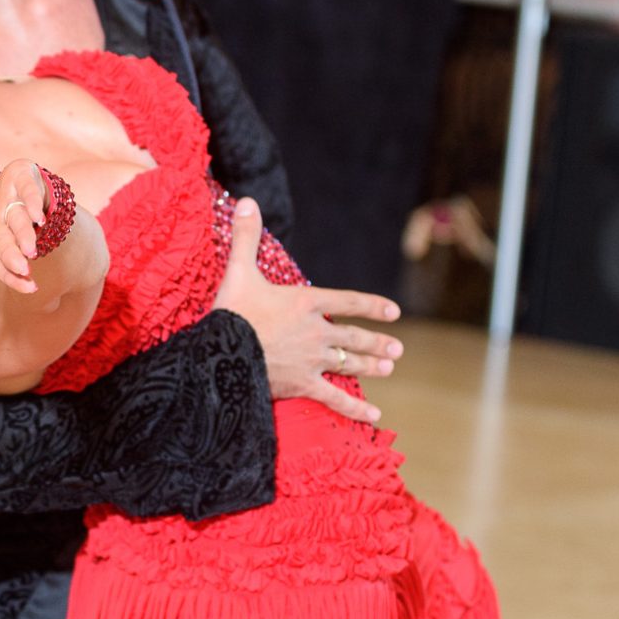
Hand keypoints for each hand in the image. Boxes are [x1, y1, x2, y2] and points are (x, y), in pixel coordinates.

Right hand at [0, 159, 49, 294]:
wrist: (7, 181)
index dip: (9, 275)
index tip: (29, 288)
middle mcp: (6, 229)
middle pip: (7, 244)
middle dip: (13, 257)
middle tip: (23, 269)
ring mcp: (18, 207)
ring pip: (20, 223)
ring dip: (25, 236)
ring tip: (31, 250)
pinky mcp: (27, 184)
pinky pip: (31, 193)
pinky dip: (34, 203)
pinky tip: (39, 216)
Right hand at [213, 198, 401, 423]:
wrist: (221, 352)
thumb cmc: (230, 312)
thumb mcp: (239, 270)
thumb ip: (246, 237)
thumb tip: (246, 202)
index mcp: (306, 302)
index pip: (348, 301)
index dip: (372, 306)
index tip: (394, 312)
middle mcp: (317, 331)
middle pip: (354, 338)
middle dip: (377, 342)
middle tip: (397, 349)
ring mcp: (313, 360)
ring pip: (351, 364)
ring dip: (372, 366)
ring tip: (389, 368)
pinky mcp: (303, 384)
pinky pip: (336, 399)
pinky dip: (356, 409)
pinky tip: (375, 417)